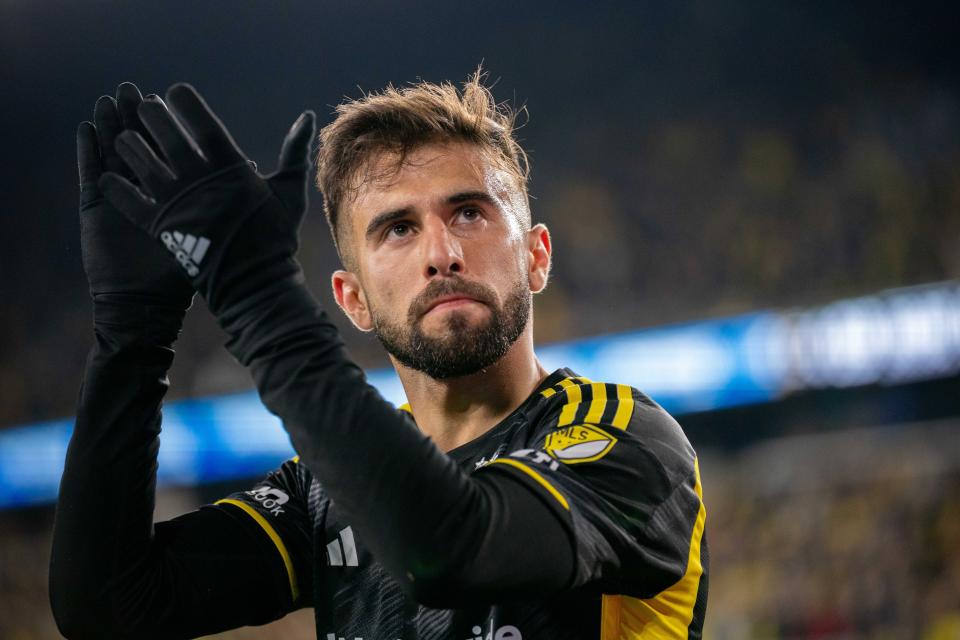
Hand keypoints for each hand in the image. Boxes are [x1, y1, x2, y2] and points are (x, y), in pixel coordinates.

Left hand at [99, 83, 315, 314]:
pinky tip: (108, 177)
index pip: (201, 121)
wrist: (255, 283)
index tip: (175, 92)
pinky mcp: (161, 227)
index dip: (184, 101)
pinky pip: (128, 200)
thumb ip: (294, 151)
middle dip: (150, 115)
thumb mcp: (289, 191)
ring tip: (126, 139)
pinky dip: (115, 187)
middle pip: (164, 134)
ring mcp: (177, 203)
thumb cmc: (275, 236)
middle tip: (144, 108)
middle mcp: (199, 179)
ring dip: (130, 146)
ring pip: (140, 161)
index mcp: (230, 167)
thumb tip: (308, 117)